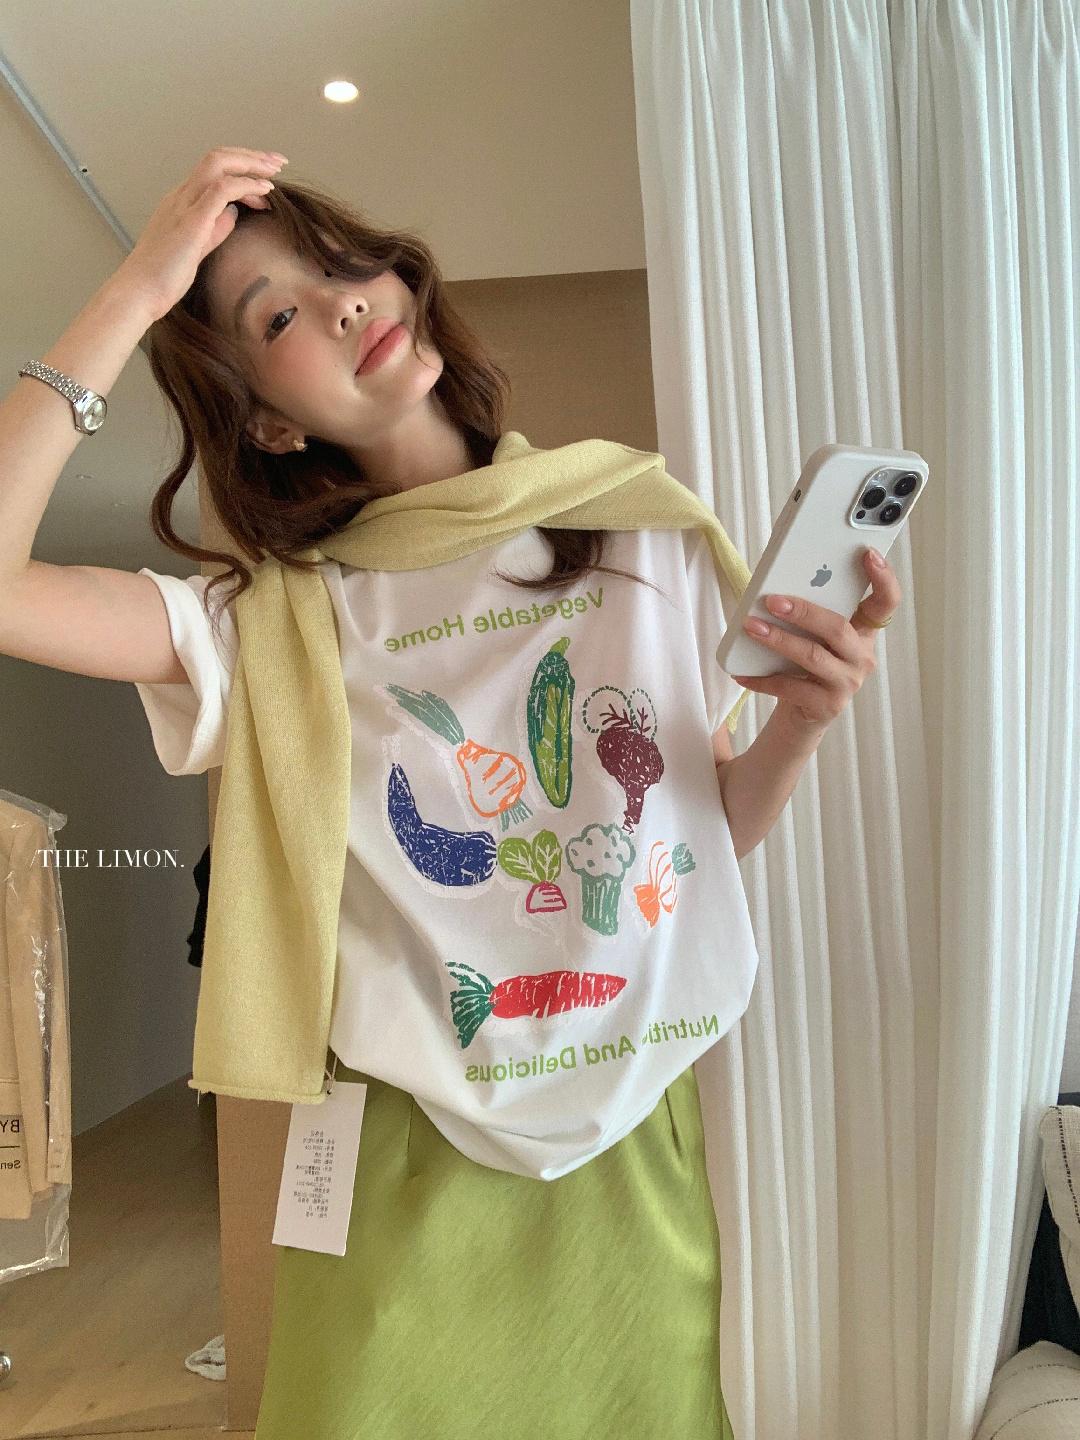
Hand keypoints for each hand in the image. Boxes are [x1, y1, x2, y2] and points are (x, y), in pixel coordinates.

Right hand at [112, 146, 287, 322]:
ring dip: (251, 164)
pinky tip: (265, 191)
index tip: (266, 177)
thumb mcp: (197, 247)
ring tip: (275, 170)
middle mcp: (180, 196)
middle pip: (217, 158)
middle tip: (278, 161)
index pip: (212, 170)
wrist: (139, 292)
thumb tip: (234, 213)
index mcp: (180, 201)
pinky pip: (221, 190)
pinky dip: (246, 185)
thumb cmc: (164, 277)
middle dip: (251, 156)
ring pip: (218, 164)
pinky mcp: (192, 221)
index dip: (241, 167)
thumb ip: (215, 228)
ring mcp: (184, 205)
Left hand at [730, 547, 901, 733]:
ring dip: (779, 640)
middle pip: (839, 628)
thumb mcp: (813, 634)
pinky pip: (792, 688)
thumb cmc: (806, 661)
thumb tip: (775, 586)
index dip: (883, 579)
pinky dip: (763, 679)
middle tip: (772, 600)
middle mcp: (863, 656)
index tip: (868, 554)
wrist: (803, 710)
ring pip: (814, 657)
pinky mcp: (828, 706)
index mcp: (864, 631)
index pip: (886, 602)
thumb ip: (809, 610)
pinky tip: (742, 673)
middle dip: (804, 612)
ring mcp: (848, 683)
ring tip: (752, 628)